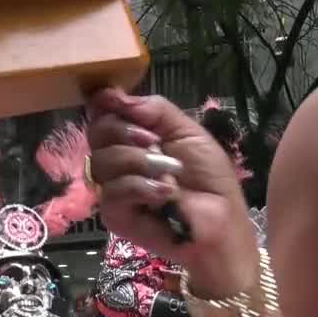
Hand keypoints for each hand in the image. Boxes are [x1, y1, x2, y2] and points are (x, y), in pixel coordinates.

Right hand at [86, 89, 259, 296]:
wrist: (221, 221)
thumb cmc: (210, 179)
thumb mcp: (188, 132)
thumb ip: (154, 111)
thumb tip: (113, 95)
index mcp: (134, 139)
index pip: (103, 115)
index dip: (105, 105)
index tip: (115, 101)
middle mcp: (118, 162)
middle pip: (96, 133)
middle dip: (124, 131)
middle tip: (155, 142)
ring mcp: (113, 189)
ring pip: (101, 161)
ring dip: (139, 162)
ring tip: (170, 172)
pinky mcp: (115, 215)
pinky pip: (112, 191)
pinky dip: (141, 188)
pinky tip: (165, 193)